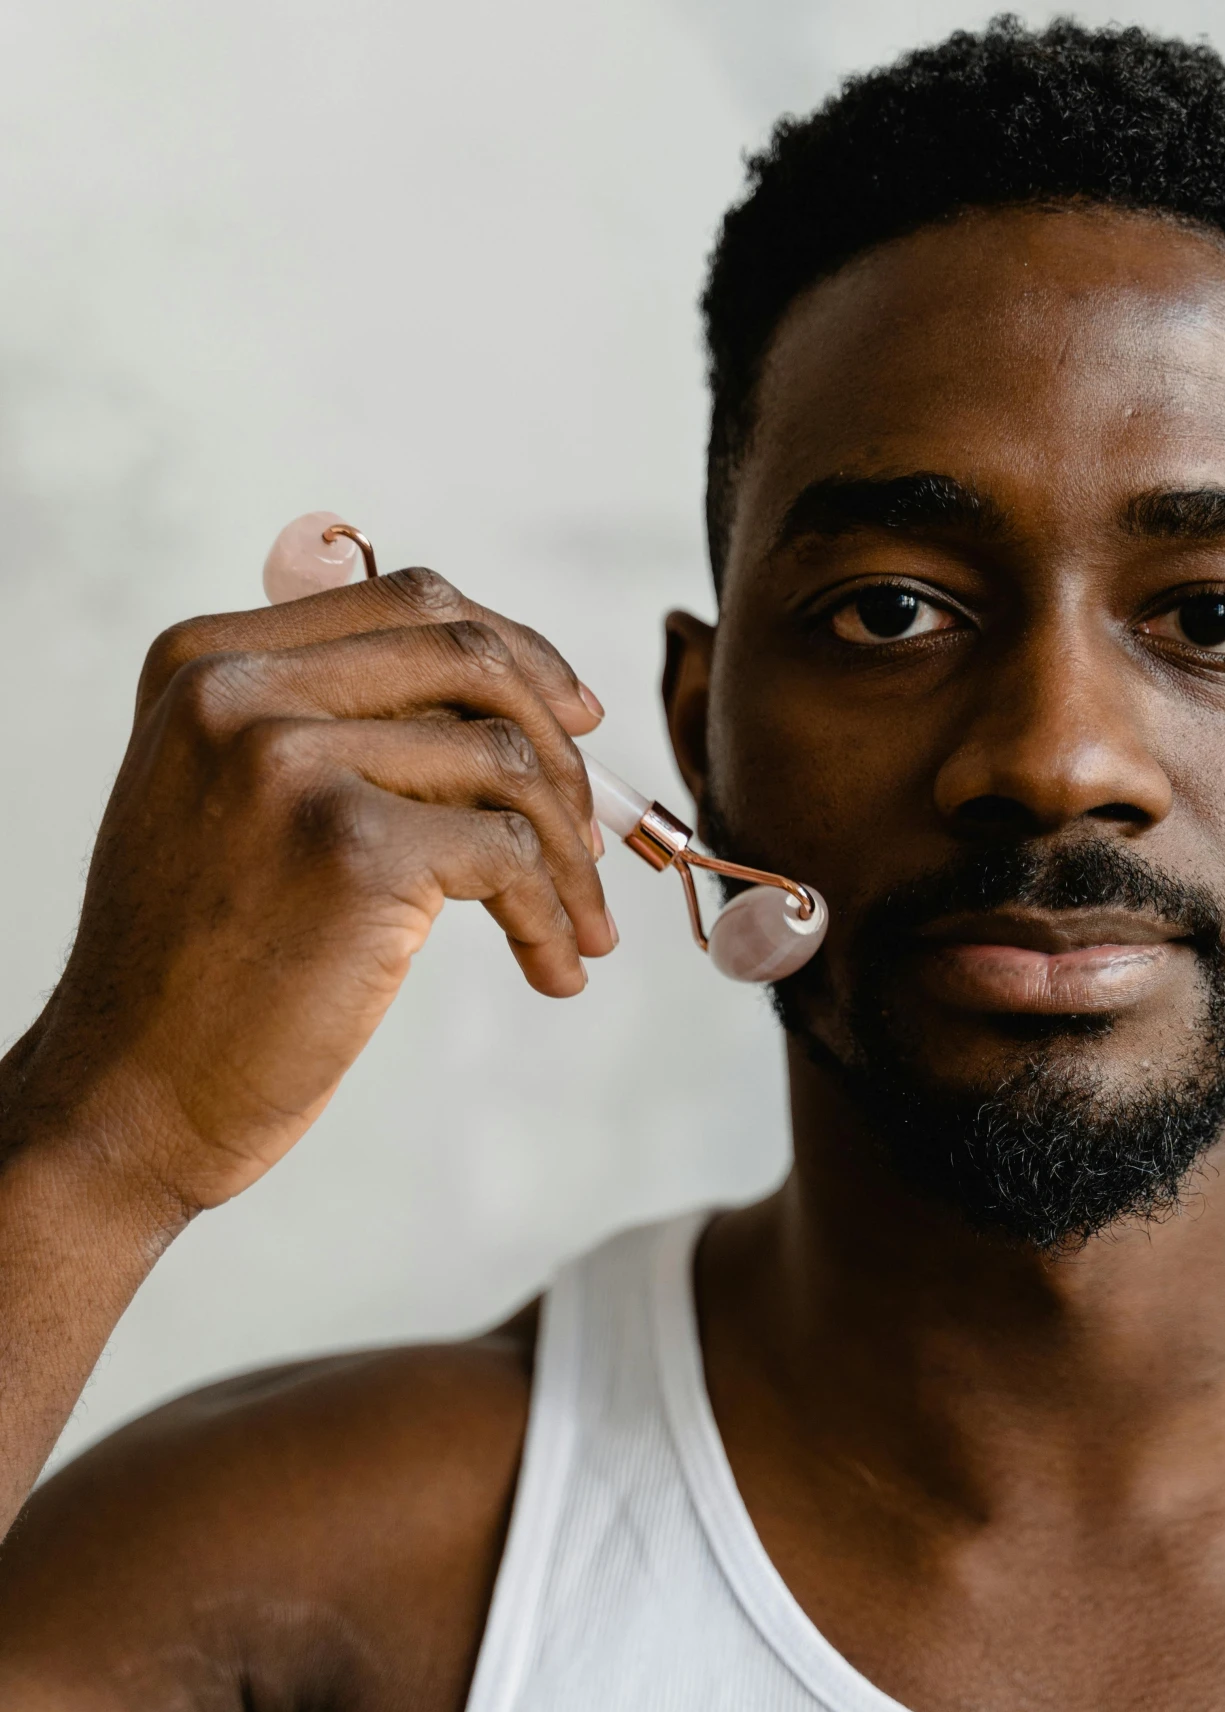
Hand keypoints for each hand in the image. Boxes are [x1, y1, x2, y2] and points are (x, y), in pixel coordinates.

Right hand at [8, 567, 614, 1214]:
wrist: (128, 1097)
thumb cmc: (195, 975)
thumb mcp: (226, 808)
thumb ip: (327, 734)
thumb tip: (508, 711)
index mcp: (208, 661)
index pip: (406, 603)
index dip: (515, 651)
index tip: (574, 716)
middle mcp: (239, 691)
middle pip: (468, 656)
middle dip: (561, 744)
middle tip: (598, 831)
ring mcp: (291, 761)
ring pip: (505, 759)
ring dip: (570, 854)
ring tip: (581, 928)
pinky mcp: (352, 847)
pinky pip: (509, 853)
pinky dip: (551, 914)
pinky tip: (551, 968)